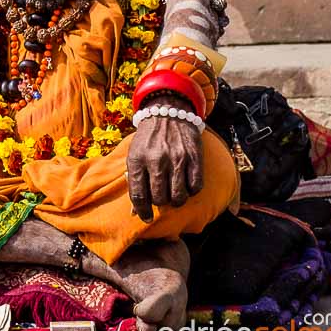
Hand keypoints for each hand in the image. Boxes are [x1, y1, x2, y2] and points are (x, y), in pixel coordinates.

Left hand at [126, 96, 204, 221]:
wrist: (166, 113)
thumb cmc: (147, 138)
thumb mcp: (134, 154)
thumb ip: (135, 180)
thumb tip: (135, 211)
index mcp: (137, 160)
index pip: (139, 195)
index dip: (142, 211)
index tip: (146, 217)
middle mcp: (156, 160)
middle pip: (160, 199)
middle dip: (160, 204)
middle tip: (162, 198)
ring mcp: (176, 159)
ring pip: (179, 197)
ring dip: (176, 200)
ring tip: (174, 194)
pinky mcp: (194, 158)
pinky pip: (195, 187)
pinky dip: (191, 191)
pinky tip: (186, 185)